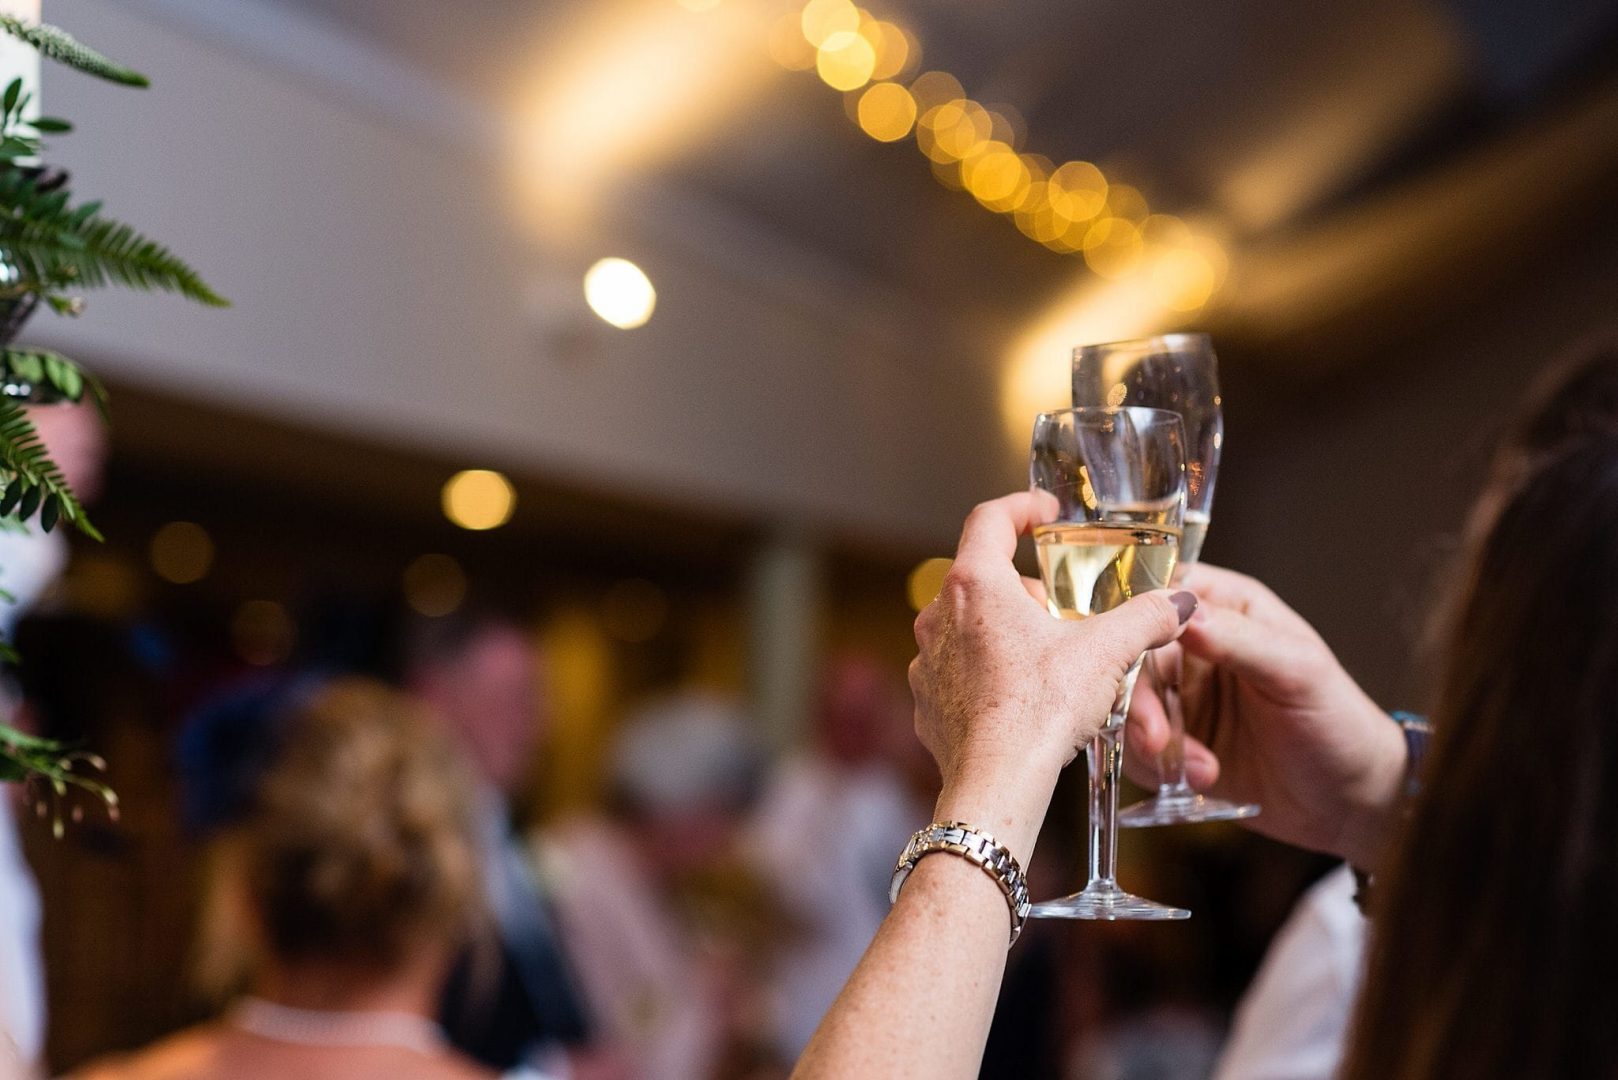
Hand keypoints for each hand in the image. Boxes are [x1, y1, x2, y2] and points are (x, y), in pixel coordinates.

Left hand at [910, 492, 1195, 859]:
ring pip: (972, 629)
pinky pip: (960, 674)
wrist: (996, 784)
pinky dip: (990, 676)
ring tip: (1052, 662)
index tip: (1045, 514)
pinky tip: (1024, 699)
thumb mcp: (1105, 654)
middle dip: (1031, 593)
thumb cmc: (1040, 710)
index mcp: (975, 584)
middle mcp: (938, 615)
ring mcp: (926, 660)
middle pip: (987, 580)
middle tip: (1069, 615)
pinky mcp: (927, 702)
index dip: (1022, 508)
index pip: (990, 519)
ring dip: (1010, 635)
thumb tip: (1179, 602)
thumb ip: (1145, 618)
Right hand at [1125, 563, 1406, 868]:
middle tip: (1157, 739)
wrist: (1350, 802)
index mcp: (1228, 609)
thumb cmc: (1341, 724)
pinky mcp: (1176, 743)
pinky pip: (1139, 750)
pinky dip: (1161, 769)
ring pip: (1127, 707)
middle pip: (1132, 657)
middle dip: (1139, 702)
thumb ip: (1241, 641)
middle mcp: (1196, 648)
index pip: (1161, 594)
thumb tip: (1186, 614)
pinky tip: (1202, 779)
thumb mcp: (1298, 673)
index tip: (1126, 653)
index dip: (1136, 619)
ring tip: (1199, 770)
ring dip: (1154, 743)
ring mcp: (1181, 697)